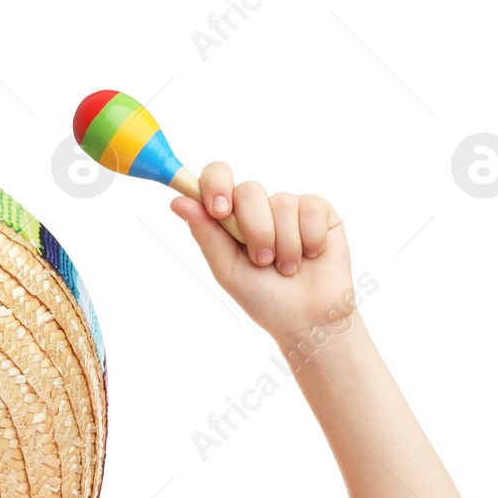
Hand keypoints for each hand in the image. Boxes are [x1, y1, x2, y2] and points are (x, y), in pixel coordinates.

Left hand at [169, 162, 354, 345]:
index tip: (219, 210)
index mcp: (232, 218)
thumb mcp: (227, 270)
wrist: (306, 319)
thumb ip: (206, 235)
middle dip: (255, 231)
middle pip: (249, 190)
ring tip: (288, 268)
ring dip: (285, 245)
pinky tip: (311, 256)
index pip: (217, 178)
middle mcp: (260, 207)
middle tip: (263, 261)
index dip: (216, 184)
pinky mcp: (320, 210)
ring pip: (282, 203)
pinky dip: (309, 239)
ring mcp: (290, 206)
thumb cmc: (263, 298)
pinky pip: (311, 208)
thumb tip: (178, 201)